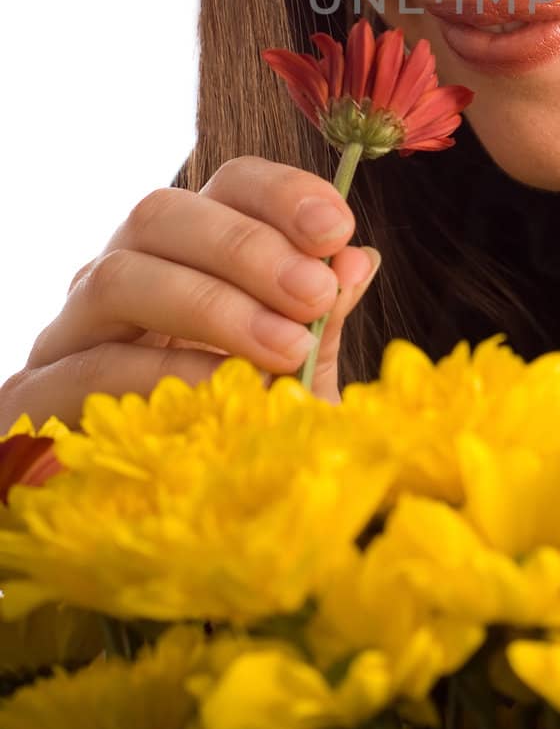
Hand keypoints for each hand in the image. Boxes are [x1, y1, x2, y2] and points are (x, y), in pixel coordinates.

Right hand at [0, 156, 381, 429]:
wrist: (155, 541)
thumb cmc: (234, 447)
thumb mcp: (293, 385)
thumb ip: (320, 326)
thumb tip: (358, 260)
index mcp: (186, 258)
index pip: (225, 188)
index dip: (282, 193)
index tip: (338, 230)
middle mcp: (121, 277)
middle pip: (162, 213)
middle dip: (248, 247)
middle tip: (315, 294)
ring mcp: (69, 332)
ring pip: (119, 276)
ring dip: (211, 304)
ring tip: (285, 347)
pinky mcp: (32, 399)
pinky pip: (89, 365)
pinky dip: (162, 372)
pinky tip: (224, 391)